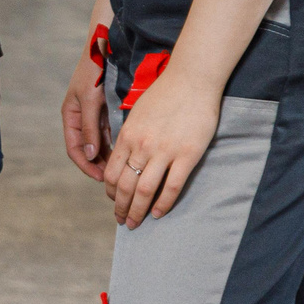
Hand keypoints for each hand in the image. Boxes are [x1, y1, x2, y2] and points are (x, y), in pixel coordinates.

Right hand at [60, 53, 111, 183]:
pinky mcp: (107, 111)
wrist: (106, 48)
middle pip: (88, 149)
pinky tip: (127, 154)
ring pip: (100, 143)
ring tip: (123, 171)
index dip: (86, 165)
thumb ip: (90, 127)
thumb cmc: (94, 71)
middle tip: (116, 180)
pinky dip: (116, 145)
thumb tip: (90, 155)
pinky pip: (110, 134)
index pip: (75, 149)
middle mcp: (82, 118)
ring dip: (108, 157)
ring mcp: (94, 115)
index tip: (101, 178)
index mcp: (71, 116)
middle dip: (99, 165)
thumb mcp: (90, 100)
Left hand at [103, 63, 220, 227]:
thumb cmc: (165, 94)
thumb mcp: (137, 113)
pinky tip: (158, 213)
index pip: (112, 172)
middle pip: (125, 186)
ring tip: (136, 222)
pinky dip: (163, 204)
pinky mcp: (187, 155)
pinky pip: (172, 187)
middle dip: (121, 207)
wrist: (191, 80)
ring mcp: (164, 151)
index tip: (114, 201)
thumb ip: (130, 135)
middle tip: (122, 221)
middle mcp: (141, 145)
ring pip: (145, 190)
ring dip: (138, 211)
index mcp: (127, 135)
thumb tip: (124, 156)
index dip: (111, 192)